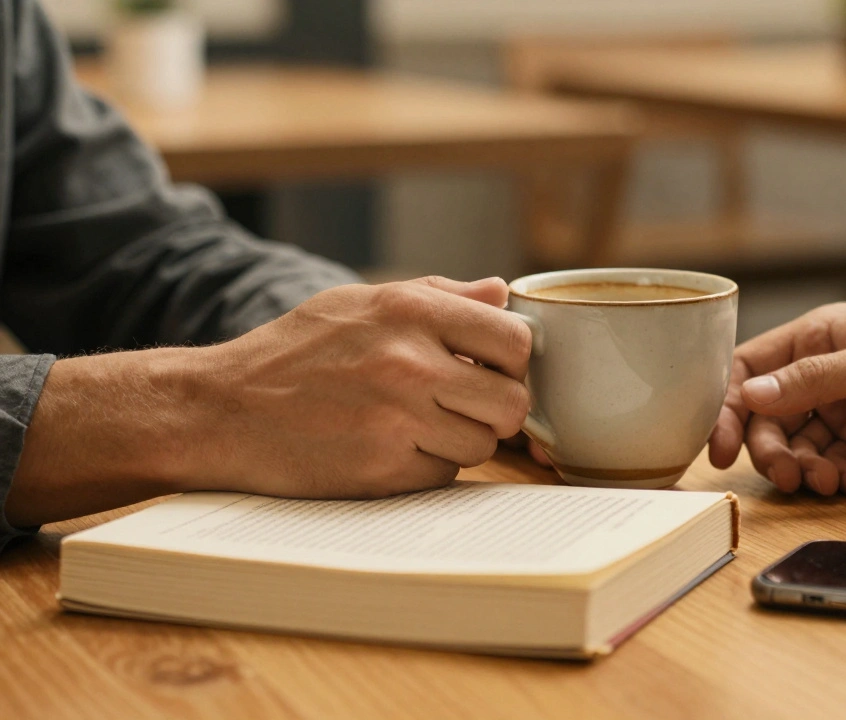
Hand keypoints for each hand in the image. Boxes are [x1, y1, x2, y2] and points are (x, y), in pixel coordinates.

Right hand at [187, 276, 532, 498]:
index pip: (516, 340)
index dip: (513, 361)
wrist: (221, 410)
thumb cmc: (294, 353)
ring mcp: (398, 419)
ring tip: (419, 425)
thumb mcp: (360, 302)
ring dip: (462, 441)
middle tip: (465, 406)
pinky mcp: (383, 470)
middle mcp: (410, 362)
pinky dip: (427, 467)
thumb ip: (438, 295)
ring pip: (484, 444)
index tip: (493, 369)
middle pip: (512, 402)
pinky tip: (391, 448)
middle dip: (497, 408)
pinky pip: (444, 475)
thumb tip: (501, 291)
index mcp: (411, 310)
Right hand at [708, 303, 845, 495]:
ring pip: (796, 447)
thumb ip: (814, 380)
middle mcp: (828, 372)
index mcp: (823, 335)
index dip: (730, 406)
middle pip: (768, 416)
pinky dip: (833, 478)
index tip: (719, 447)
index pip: (753, 368)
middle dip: (771, 449)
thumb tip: (752, 394)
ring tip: (832, 481)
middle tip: (789, 476)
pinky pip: (828, 465)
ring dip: (803, 469)